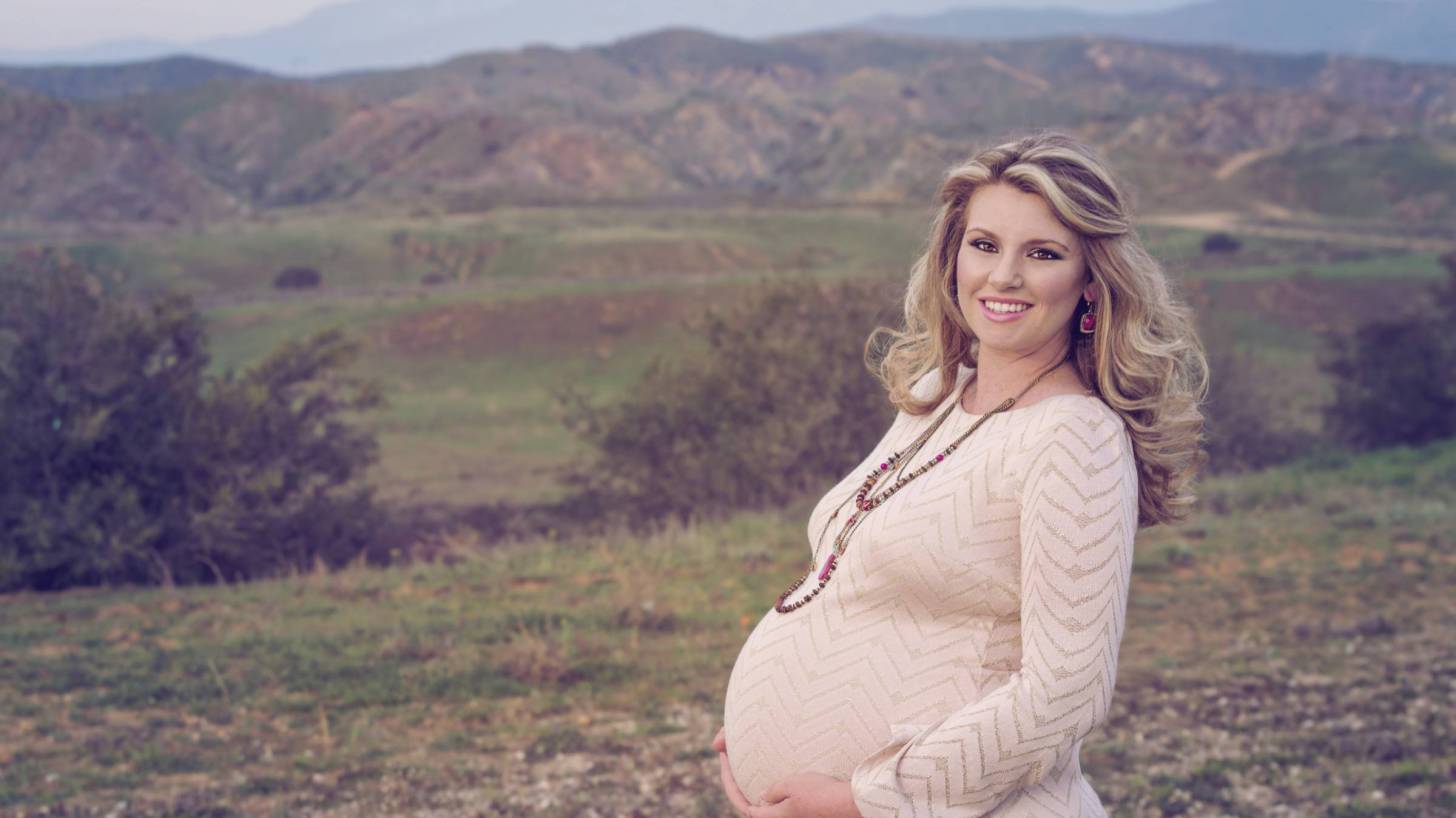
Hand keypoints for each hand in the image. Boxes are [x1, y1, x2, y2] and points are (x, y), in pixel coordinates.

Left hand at [711, 725, 861, 817]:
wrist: (849, 803)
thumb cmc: (820, 794)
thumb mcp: (790, 787)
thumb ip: (771, 793)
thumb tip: (759, 798)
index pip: (739, 800)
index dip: (728, 779)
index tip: (723, 755)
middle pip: (749, 801)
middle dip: (738, 780)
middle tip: (732, 756)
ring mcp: (790, 816)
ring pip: (764, 801)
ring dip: (754, 782)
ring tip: (751, 760)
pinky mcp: (801, 811)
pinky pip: (778, 800)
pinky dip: (771, 786)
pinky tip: (776, 771)